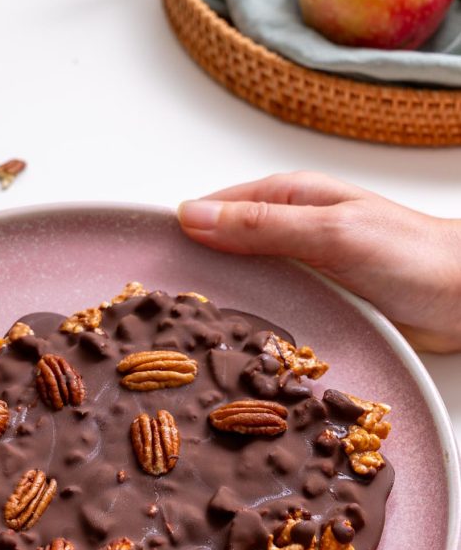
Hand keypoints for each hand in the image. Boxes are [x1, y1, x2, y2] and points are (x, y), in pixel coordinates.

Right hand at [178, 172, 460, 352]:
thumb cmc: (409, 255)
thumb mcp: (329, 233)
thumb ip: (263, 227)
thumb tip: (192, 216)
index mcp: (287, 199)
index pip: (213, 210)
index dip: (177, 233)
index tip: (139, 263)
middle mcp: (287, 233)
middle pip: (221, 250)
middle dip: (191, 276)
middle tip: (152, 316)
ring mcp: (299, 272)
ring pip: (241, 286)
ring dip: (219, 307)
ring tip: (181, 339)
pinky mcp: (313, 307)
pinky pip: (267, 314)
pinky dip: (248, 328)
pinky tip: (230, 350)